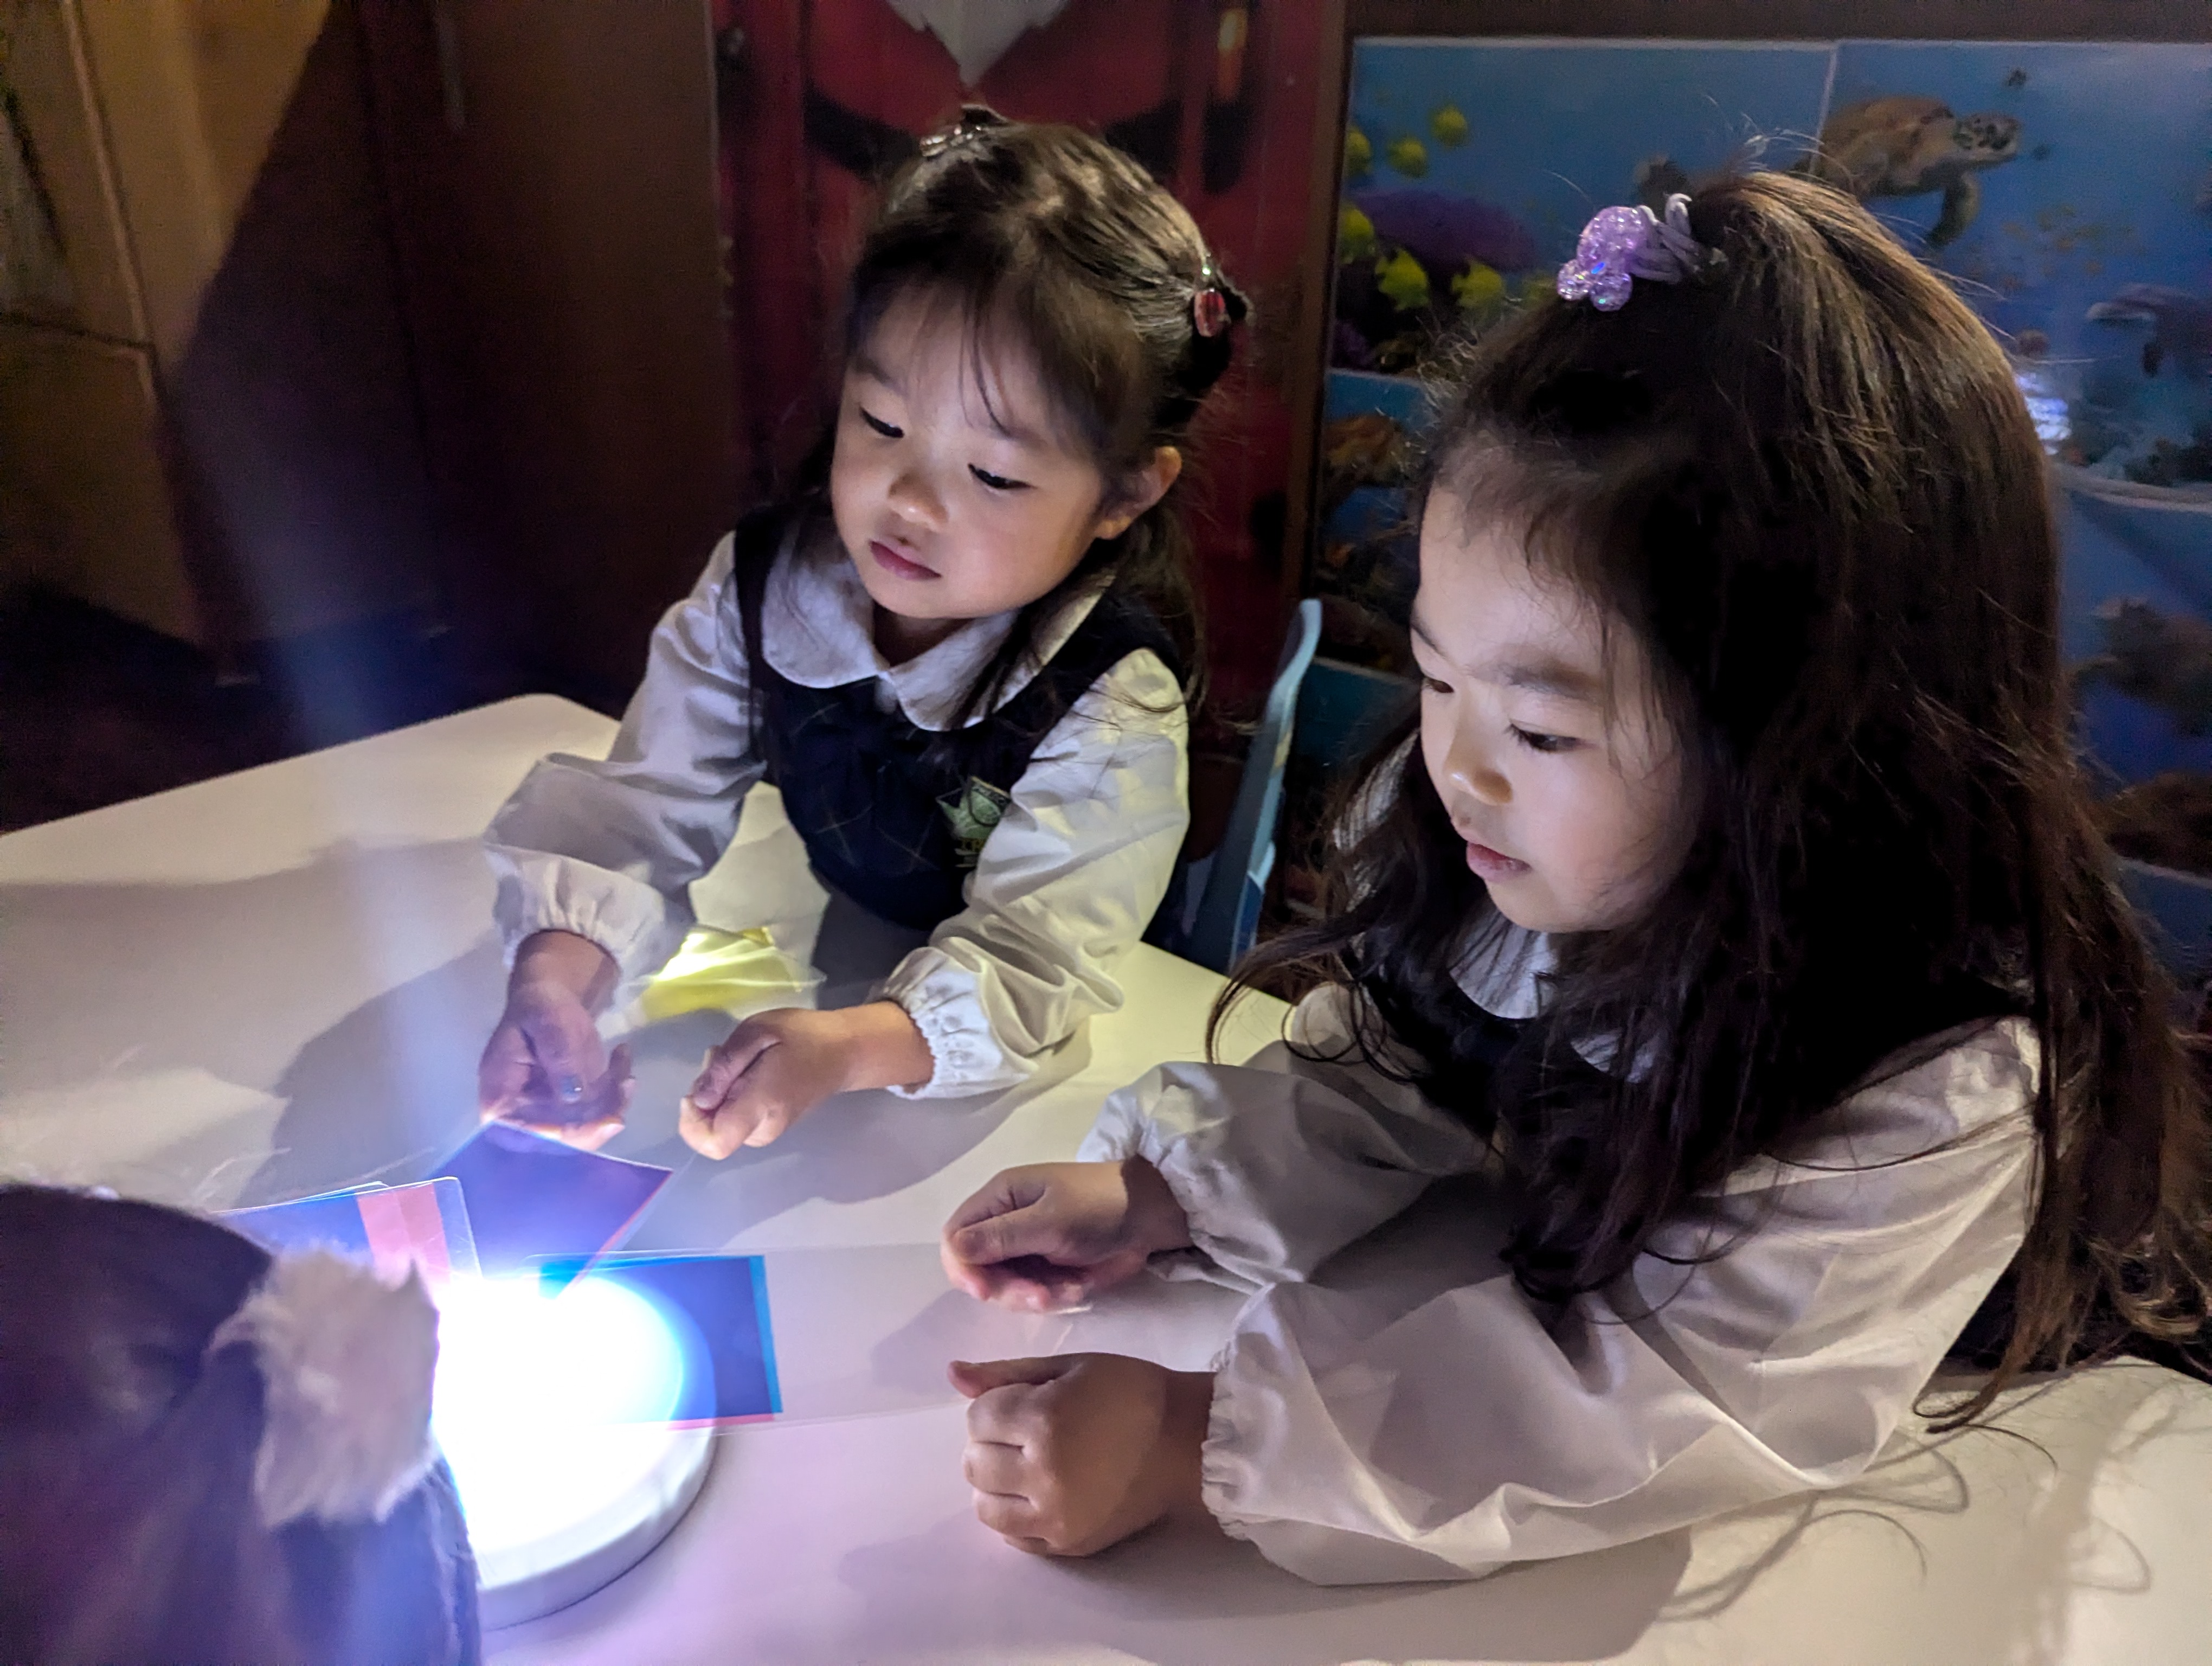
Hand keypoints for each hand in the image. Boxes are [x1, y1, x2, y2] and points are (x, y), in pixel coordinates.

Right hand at [478, 931, 631, 1149]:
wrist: (548, 1001)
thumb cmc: (539, 1008)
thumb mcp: (548, 1021)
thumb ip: (558, 1054)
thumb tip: (573, 1097)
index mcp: (499, 1099)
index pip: (525, 1136)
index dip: (564, 1137)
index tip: (605, 1121)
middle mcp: (520, 1118)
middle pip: (561, 1142)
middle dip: (600, 1119)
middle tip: (625, 1084)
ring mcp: (548, 1117)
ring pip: (586, 1131)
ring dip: (613, 1102)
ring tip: (622, 1059)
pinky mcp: (570, 1111)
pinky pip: (598, 1116)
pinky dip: (616, 1093)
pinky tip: (621, 1059)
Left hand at [678, 1000, 933, 1156]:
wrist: (845, 1051)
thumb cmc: (803, 1035)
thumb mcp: (758, 1032)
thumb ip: (725, 1066)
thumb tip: (698, 1100)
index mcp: (762, 1105)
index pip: (715, 1142)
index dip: (692, 1124)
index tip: (694, 1092)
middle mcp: (765, 1127)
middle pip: (714, 1132)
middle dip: (705, 1097)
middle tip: (719, 1056)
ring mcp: (770, 1130)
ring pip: (722, 1125)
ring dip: (717, 1093)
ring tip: (736, 1057)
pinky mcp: (771, 1125)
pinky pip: (736, 1119)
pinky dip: (730, 1096)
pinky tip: (744, 1068)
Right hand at [940, 1159, 1191, 1310]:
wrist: (1152, 1215)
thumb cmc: (1099, 1207)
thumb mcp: (1049, 1222)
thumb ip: (1000, 1237)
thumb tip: (953, 1248)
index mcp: (999, 1198)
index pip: (956, 1237)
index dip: (963, 1268)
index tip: (984, 1291)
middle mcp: (1007, 1222)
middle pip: (980, 1270)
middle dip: (1007, 1289)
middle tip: (1040, 1297)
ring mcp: (1028, 1246)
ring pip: (1007, 1287)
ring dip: (1033, 1296)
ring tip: (1069, 1291)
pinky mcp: (1049, 1266)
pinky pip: (1035, 1292)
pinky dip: (1054, 1296)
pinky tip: (1078, 1288)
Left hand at [951, 1353, 1212, 1556]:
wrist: (1186, 1443)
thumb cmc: (1130, 1392)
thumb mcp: (1070, 1365)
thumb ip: (1006, 1372)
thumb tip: (951, 1374)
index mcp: (1045, 1419)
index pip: (977, 1418)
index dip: (996, 1404)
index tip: (1025, 1401)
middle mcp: (1044, 1472)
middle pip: (974, 1462)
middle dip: (991, 1442)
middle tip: (1027, 1432)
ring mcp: (1055, 1516)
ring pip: (985, 1506)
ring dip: (996, 1482)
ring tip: (1028, 1465)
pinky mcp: (1068, 1544)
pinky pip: (1013, 1537)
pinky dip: (1016, 1514)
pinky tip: (1040, 1492)